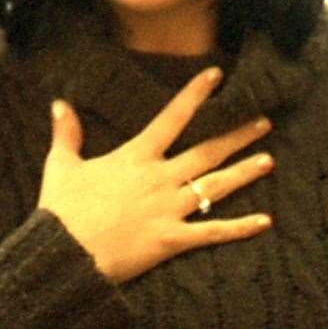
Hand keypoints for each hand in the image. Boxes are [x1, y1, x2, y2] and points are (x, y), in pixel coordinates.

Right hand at [38, 67, 273, 284]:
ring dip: (244, 172)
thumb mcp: (60, 165)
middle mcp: (159, 178)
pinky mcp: (171, 240)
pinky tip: (265, 222)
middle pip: (206, 151)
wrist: (63, 252)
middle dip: (236, 135)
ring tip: (268, 160)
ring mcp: (168, 209)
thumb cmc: (61, 209)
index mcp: (135, 156)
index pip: (172, 117)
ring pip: (215, 186)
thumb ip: (67, 133)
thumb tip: (59, 104)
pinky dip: (240, 228)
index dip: (195, 95)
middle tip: (263, 122)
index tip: (216, 76)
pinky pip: (212, 233)